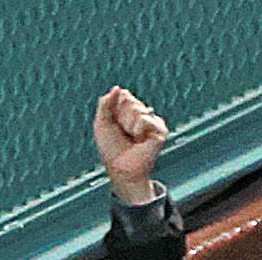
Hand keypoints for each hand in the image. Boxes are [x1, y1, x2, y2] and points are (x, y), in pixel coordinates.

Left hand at [92, 86, 168, 201]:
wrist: (121, 169)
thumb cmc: (111, 150)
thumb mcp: (101, 123)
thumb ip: (105, 103)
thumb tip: (118, 88)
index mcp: (128, 111)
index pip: (123, 95)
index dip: (114, 108)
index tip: (114, 124)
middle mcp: (141, 114)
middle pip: (129, 100)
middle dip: (121, 117)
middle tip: (123, 133)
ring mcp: (152, 122)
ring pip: (137, 109)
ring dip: (128, 125)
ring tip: (132, 138)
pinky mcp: (160, 130)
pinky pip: (145, 119)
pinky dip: (138, 129)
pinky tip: (140, 140)